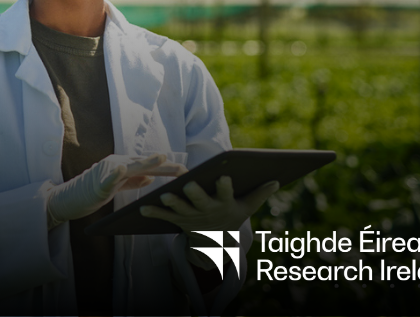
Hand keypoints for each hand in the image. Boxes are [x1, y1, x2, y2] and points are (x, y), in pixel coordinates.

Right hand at [46, 154, 186, 228]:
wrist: (68, 199)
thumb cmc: (92, 193)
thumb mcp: (117, 186)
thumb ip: (132, 181)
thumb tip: (150, 178)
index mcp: (123, 166)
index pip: (149, 166)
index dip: (168, 168)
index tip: (187, 172)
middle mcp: (116, 164)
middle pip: (145, 165)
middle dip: (165, 167)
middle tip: (185, 170)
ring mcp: (106, 173)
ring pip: (130, 167)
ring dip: (146, 163)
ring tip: (161, 159)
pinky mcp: (96, 184)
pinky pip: (107, 178)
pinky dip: (115, 173)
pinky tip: (122, 170)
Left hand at [138, 176, 278, 231]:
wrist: (215, 242)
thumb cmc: (231, 215)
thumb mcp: (246, 207)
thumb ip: (259, 194)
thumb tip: (277, 180)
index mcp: (224, 204)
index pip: (226, 194)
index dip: (225, 187)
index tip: (225, 177)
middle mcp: (207, 211)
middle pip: (200, 201)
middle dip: (195, 194)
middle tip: (188, 185)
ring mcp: (191, 216)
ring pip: (180, 209)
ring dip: (172, 203)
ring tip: (163, 195)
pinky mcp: (177, 220)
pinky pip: (163, 216)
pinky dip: (153, 212)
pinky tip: (142, 207)